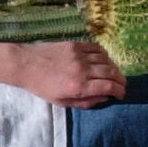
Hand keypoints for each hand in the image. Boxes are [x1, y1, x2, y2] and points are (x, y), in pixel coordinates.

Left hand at [11, 39, 127, 108]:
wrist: (25, 64)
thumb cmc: (42, 87)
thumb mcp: (62, 102)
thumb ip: (85, 102)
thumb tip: (104, 98)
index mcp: (78, 86)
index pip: (108, 87)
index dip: (119, 91)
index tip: (121, 94)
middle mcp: (82, 69)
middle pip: (111, 72)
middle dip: (121, 80)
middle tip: (122, 85)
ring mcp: (79, 55)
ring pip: (106, 60)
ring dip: (114, 67)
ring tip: (114, 74)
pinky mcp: (75, 44)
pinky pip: (97, 48)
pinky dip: (104, 55)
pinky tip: (104, 60)